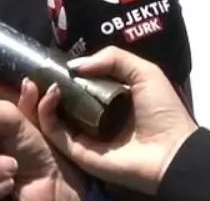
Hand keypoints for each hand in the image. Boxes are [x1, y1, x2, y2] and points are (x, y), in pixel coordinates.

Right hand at [36, 48, 196, 195]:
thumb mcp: (144, 72)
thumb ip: (112, 58)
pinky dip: (46, 114)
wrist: (172, 151)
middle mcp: (92, 118)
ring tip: (40, 81)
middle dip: (45, 85)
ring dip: (41, 98)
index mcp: (108, 101)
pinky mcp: (77, 152)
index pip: (78, 85)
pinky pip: (54, 133)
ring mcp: (83, 136)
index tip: (51, 62)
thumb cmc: (162, 111)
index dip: (64, 73)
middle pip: (60, 101)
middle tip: (36, 71)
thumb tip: (73, 65)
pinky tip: (50, 95)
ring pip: (50, 117)